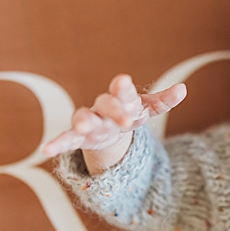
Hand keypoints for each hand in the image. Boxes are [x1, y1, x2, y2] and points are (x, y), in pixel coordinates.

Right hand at [42, 74, 186, 156]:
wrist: (109, 127)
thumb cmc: (129, 112)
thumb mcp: (147, 108)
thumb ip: (163, 101)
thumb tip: (183, 88)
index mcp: (121, 99)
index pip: (123, 92)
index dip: (123, 88)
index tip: (124, 80)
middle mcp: (103, 108)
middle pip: (105, 105)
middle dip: (113, 110)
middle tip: (125, 118)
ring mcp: (89, 121)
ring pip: (84, 119)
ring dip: (83, 121)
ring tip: (83, 126)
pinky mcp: (78, 137)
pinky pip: (66, 139)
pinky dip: (57, 143)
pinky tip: (46, 150)